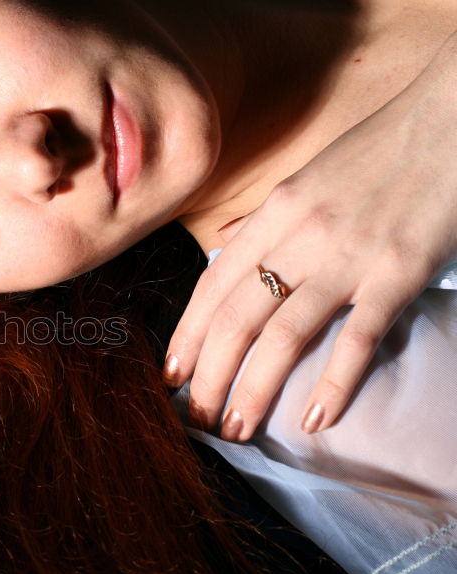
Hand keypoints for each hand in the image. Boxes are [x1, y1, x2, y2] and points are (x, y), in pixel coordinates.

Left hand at [164, 32, 456, 440]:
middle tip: (196, 418)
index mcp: (275, 213)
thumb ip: (261, 217)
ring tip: (235, 428)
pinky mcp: (398, 273)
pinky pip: (358, 338)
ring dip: (252, 389)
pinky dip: (334, 383)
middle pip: (234, 318)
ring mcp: (348, 256)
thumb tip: (220, 240)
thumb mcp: (306, 175)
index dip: (187, 334)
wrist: (452, 117)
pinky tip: (314, 420)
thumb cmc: (381, 149)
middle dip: (208, 374)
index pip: (212, 285)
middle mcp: (299, 236)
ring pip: (281, 335)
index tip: (171, 373)